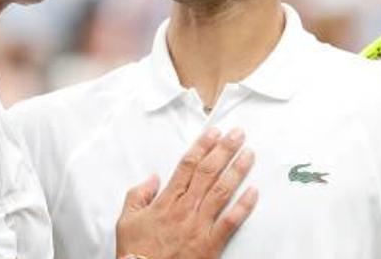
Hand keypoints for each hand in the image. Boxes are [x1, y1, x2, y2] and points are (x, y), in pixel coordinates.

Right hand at [116, 128, 257, 258]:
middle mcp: (185, 209)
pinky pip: (230, 221)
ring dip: (237, 170)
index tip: (213, 133)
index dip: (202, 146)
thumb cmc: (137, 253)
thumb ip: (137, 195)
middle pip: (207, 172)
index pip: (187, 165)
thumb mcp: (126, 220)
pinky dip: (244, 206)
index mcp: (166, 201)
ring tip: (248, 154)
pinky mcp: (210, 243)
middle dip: (224, 150)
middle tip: (237, 134)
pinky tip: (253, 192)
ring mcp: (199, 225)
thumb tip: (151, 178)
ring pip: (221, 191)